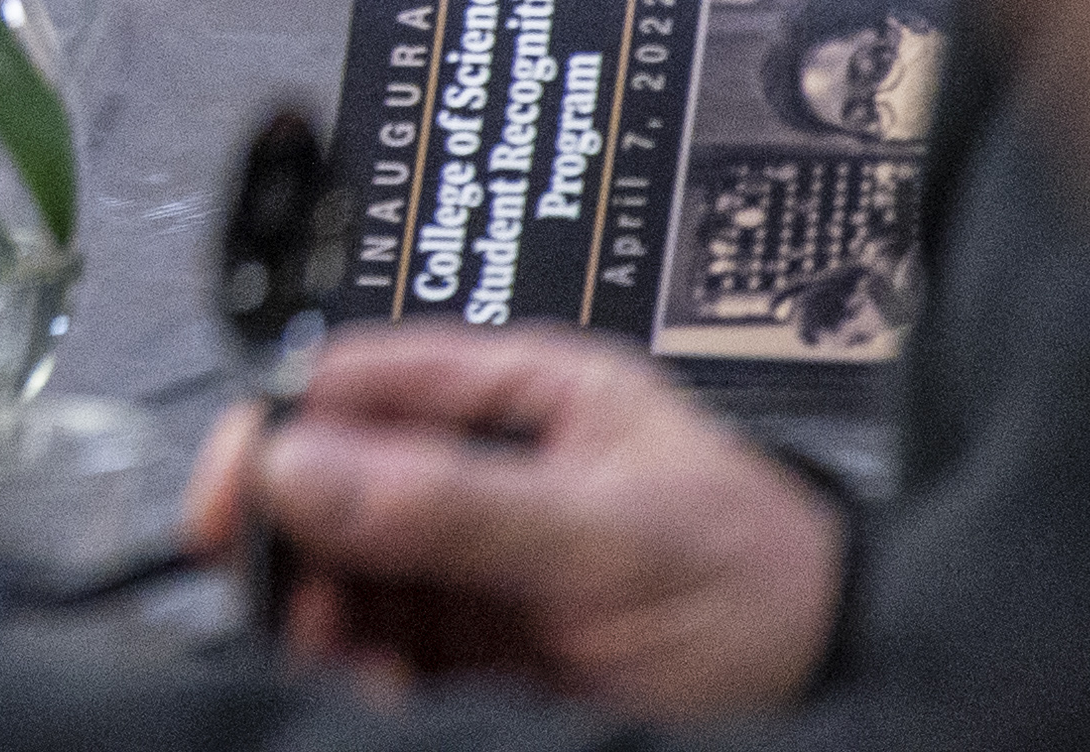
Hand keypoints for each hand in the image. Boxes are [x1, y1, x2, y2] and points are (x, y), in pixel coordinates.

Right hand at [176, 326, 839, 710]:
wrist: (854, 704)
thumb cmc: (776, 594)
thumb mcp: (615, 535)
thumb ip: (456, 502)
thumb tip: (301, 464)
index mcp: (524, 398)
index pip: (358, 386)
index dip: (279, 432)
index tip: (235, 501)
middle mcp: (487, 471)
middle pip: (332, 483)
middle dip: (298, 544)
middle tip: (287, 606)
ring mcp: (480, 564)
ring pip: (344, 574)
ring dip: (322, 619)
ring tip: (346, 665)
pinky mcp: (481, 651)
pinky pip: (380, 648)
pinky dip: (358, 672)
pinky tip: (379, 691)